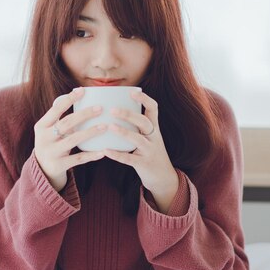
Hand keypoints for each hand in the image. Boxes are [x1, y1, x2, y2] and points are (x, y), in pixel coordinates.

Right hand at [34, 87, 107, 191]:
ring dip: (90, 132)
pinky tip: (103, 151)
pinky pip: (78, 159)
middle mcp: (44, 138)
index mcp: (41, 126)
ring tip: (105, 127)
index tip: (83, 90)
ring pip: (73, 140)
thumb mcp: (49, 129)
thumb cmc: (51, 142)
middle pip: (66, 123)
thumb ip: (60, 116)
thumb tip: (79, 93)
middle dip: (84, 115)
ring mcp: (51, 152)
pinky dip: (91, 155)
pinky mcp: (59, 165)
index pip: (56, 110)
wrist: (42, 169)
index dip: (69, 99)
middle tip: (100, 108)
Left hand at [103, 89, 178, 212]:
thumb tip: (114, 108)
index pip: (153, 108)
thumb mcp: (148, 137)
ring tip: (109, 127)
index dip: (144, 99)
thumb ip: (136, 125)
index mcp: (154, 128)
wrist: (164, 177)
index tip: (132, 92)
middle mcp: (154, 137)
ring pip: (138, 139)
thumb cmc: (150, 152)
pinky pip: (130, 159)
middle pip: (144, 122)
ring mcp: (150, 151)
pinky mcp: (143, 164)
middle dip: (129, 114)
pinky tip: (106, 151)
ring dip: (124, 132)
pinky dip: (117, 154)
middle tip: (112, 109)